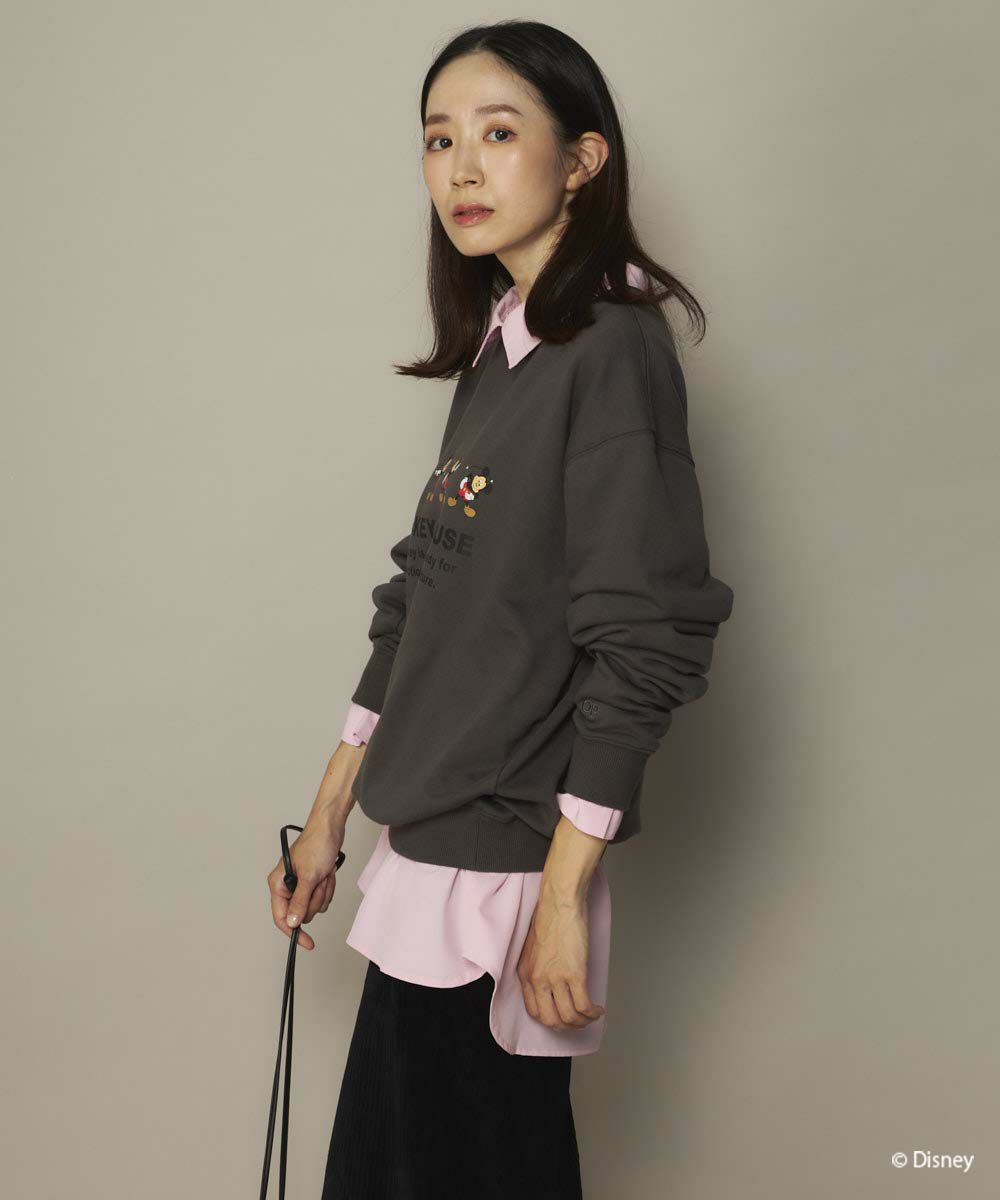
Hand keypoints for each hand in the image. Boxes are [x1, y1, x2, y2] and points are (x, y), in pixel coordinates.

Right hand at [266, 817, 344, 950]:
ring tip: (324, 873)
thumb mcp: (309, 876)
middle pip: (302, 913)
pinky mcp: (313, 882)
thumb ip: (300, 902)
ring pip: (314, 906)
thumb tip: (293, 924)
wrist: (331, 828)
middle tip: (319, 882)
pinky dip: (328, 887)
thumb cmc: (316, 845)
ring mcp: (301, 884)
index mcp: (278, 884)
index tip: (307, 943)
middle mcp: (287, 886)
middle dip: (315, 899)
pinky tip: (328, 872)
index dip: (293, 932)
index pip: (281, 917)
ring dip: (323, 891)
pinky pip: (322, 897)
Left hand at [516, 885, 605, 1030]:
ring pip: (569, 1017)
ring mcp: (555, 978)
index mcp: (525, 973)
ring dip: (582, 1022)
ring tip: (591, 1016)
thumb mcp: (534, 948)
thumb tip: (552, 983)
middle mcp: (537, 979)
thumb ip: (539, 968)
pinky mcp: (574, 973)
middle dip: (567, 1027)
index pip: (534, 1011)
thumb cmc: (550, 917)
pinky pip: (584, 1005)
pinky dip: (593, 1013)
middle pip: (551, 1020)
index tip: (561, 1018)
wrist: (560, 902)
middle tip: (578, 1022)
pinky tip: (598, 1009)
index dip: (550, 1020)